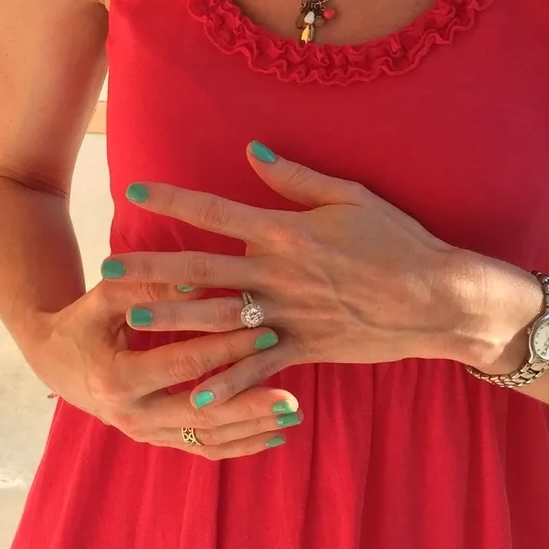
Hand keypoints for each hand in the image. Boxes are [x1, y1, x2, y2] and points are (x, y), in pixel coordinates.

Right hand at [27, 273, 302, 459]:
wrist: (55, 360)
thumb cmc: (83, 320)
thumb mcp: (105, 297)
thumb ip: (150, 286)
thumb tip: (202, 277)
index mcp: (116, 379)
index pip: (182, 364)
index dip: (225, 349)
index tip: (265, 333)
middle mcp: (130, 416)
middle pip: (200, 415)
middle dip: (249, 405)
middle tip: (292, 396)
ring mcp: (144, 434)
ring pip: (207, 439)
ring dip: (252, 429)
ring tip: (292, 415)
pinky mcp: (157, 440)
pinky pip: (204, 449)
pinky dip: (241, 444)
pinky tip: (274, 435)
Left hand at [105, 141, 498, 409]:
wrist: (439, 298)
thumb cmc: (399, 241)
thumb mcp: (350, 197)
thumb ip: (296, 177)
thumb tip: (253, 151)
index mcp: (287, 232)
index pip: (217, 212)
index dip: (174, 199)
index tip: (137, 191)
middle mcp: (280, 274)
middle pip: (202, 268)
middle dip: (152, 268)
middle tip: (108, 269)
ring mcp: (290, 315)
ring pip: (219, 319)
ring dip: (172, 320)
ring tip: (131, 320)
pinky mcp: (307, 348)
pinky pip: (259, 369)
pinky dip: (227, 384)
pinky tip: (195, 396)